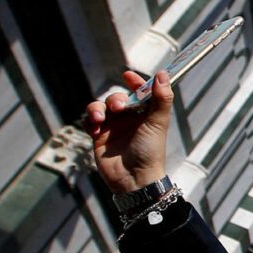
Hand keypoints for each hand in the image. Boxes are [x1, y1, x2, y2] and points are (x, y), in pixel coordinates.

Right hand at [83, 69, 173, 193]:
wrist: (134, 178)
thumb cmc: (150, 151)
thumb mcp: (158, 123)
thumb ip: (162, 98)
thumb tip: (163, 74)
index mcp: (144, 113)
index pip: (138, 92)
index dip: (134, 82)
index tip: (127, 75)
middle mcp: (128, 118)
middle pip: (116, 98)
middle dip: (115, 99)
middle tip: (119, 109)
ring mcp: (112, 127)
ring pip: (99, 107)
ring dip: (96, 108)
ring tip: (99, 119)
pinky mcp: (99, 137)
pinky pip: (89, 121)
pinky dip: (89, 120)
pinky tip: (94, 128)